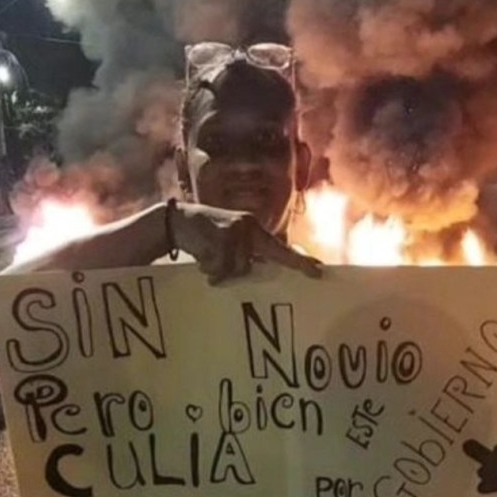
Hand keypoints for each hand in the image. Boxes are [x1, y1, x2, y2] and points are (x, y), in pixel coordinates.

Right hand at [169, 202, 321, 283]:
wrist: (178, 221)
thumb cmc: (206, 238)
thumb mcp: (230, 245)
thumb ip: (247, 257)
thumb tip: (258, 276)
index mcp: (254, 231)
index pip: (280, 249)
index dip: (299, 261)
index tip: (318, 271)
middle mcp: (250, 227)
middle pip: (255, 264)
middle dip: (239, 271)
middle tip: (244, 264)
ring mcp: (236, 230)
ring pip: (236, 269)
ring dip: (219, 271)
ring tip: (207, 257)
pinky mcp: (222, 234)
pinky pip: (221, 267)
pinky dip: (209, 269)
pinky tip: (201, 255)